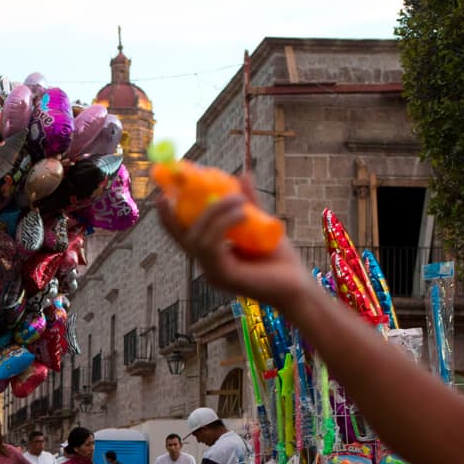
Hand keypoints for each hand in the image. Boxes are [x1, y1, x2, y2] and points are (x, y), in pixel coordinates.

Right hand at [156, 176, 312, 311]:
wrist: (298, 287)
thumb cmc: (281, 262)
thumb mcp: (261, 225)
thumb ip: (250, 204)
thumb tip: (242, 176)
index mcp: (212, 256)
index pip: (183, 236)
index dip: (169, 217)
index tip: (164, 195)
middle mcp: (208, 266)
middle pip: (185, 236)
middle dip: (185, 210)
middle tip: (202, 188)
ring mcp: (214, 273)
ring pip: (198, 239)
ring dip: (214, 213)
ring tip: (237, 199)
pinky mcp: (224, 276)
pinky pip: (213, 246)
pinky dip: (224, 225)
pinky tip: (241, 213)